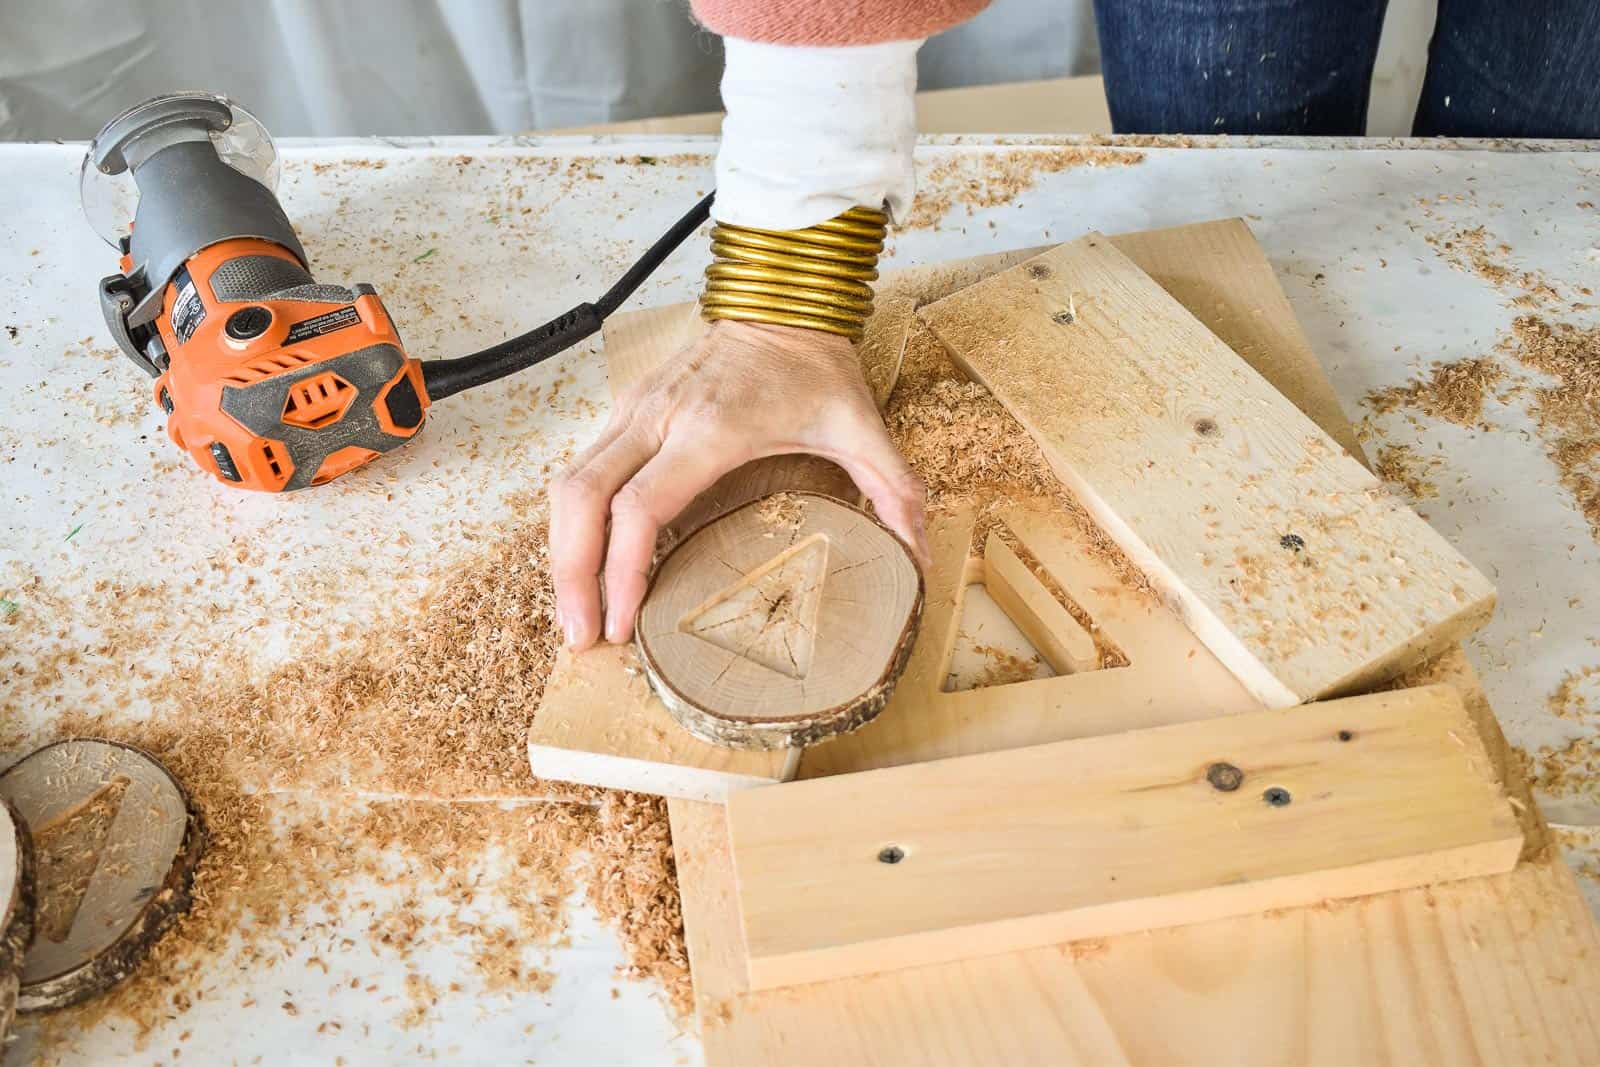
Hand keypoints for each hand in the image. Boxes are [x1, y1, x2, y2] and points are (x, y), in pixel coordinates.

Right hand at [550, 319, 928, 649]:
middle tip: (581, 638)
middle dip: (572, 574)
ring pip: (567, 485)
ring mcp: (634, 409)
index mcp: (711, 429)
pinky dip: (571, 523)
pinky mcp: (625, 409)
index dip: (622, 570)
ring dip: (560, 551)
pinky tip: (582, 565)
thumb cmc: (816, 365)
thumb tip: (918, 559)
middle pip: (582, 500)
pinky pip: (579, 470)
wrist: (782, 299)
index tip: (624, 624)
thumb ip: (895, 493)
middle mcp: (658, 417)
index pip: (641, 507)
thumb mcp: (862, 428)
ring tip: (574, 615)